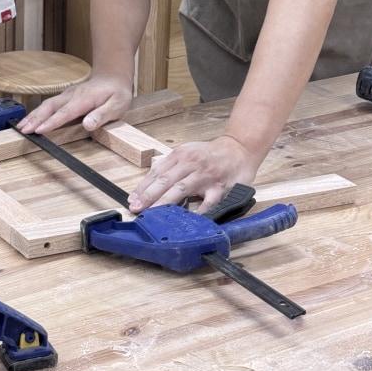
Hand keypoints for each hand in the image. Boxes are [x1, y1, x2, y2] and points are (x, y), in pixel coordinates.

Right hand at [15, 74, 132, 134]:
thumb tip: (87, 125)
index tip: (39, 130)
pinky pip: (49, 105)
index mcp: (84, 99)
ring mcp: (67, 95)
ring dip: (33, 116)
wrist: (113, 76)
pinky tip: (30, 120)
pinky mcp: (65, 97)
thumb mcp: (117, 105)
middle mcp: (72, 96)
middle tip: (22, 130)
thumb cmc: (117, 93)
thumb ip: (102, 115)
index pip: (65, 113)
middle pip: (50, 107)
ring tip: (21, 127)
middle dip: (35, 118)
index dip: (51, 122)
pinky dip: (38, 113)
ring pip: (46, 105)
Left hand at [128, 134, 262, 213]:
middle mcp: (191, 163)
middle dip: (149, 196)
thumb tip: (149, 187)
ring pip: (181, 189)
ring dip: (165, 203)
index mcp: (180, 155)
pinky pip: (208, 202)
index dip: (143, 187)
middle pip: (165, 180)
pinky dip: (198, 212)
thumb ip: (170, 168)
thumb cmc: (209, 154)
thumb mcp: (187, 153)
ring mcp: (205, 175)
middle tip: (136, 208)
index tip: (133, 200)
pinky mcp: (220, 187)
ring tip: (153, 214)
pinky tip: (188, 221)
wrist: (238, 149)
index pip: (157, 172)